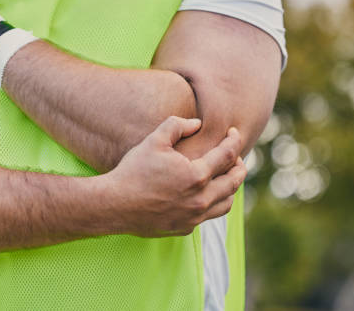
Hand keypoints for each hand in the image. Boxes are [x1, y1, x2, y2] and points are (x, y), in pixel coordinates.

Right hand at [107, 116, 245, 236]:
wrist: (114, 204)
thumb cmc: (133, 170)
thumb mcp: (154, 140)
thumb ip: (177, 126)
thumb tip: (197, 124)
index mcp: (196, 176)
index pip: (227, 156)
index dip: (233, 141)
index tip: (233, 133)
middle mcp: (200, 200)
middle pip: (234, 182)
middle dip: (239, 166)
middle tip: (236, 156)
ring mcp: (193, 217)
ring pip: (225, 203)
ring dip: (230, 188)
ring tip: (224, 177)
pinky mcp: (184, 228)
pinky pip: (207, 216)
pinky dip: (211, 203)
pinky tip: (202, 194)